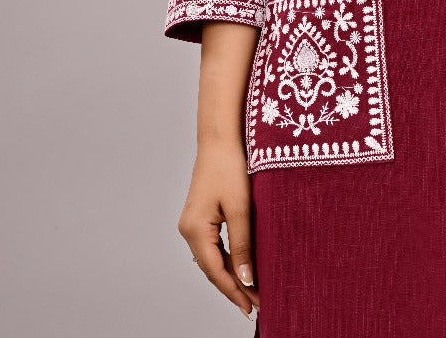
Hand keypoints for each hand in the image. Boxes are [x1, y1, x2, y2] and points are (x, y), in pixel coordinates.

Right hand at [177, 139, 259, 319]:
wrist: (220, 137)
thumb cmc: (231, 167)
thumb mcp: (241, 207)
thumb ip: (243, 244)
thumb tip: (247, 279)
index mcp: (195, 230)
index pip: (217, 272)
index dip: (235, 292)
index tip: (253, 308)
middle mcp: (188, 230)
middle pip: (213, 269)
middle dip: (234, 287)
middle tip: (257, 305)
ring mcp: (192, 223)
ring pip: (213, 259)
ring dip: (232, 274)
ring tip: (252, 292)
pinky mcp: (200, 216)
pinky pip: (214, 246)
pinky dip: (228, 258)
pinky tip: (242, 266)